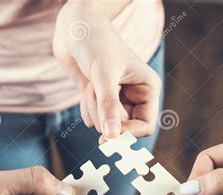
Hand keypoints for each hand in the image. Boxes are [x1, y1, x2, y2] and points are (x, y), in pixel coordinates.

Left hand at [53, 2, 161, 141]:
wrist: (75, 29)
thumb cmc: (96, 43)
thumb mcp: (104, 75)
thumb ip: (108, 107)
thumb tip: (112, 137)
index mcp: (148, 89)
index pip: (146, 125)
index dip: (129, 133)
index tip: (109, 137)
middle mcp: (136, 97)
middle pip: (123, 128)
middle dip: (105, 114)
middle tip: (95, 91)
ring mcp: (118, 100)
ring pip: (105, 125)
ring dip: (94, 107)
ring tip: (91, 83)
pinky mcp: (100, 101)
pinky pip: (93, 119)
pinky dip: (86, 107)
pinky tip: (86, 86)